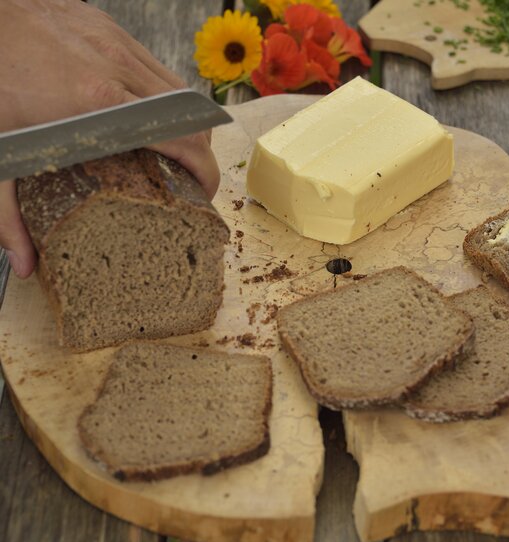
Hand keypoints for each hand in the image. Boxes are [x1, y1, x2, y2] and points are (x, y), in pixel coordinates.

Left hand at [0, 0, 219, 277]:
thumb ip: (7, 214)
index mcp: (94, 105)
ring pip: (180, 91)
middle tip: (190, 180)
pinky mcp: (109, 29)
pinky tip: (147, 113)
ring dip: (187, 123)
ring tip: (175, 149)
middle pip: (191, 117)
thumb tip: (24, 263)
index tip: (202, 194)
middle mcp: (116, 70)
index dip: (204, 170)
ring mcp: (116, 44)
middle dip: (202, 152)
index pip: (181, 138)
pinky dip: (164, 96)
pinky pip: (157, 67)